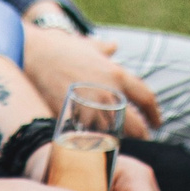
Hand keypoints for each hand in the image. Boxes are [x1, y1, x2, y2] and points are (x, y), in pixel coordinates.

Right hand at [21, 24, 161, 137]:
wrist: (32, 54)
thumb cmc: (59, 48)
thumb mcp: (86, 45)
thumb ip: (102, 48)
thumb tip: (113, 46)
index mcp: (118, 76)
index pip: (147, 100)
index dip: (154, 114)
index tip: (157, 123)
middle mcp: (110, 94)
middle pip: (136, 126)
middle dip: (141, 136)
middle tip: (141, 140)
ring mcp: (91, 109)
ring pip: (113, 136)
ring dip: (116, 141)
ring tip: (116, 144)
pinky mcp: (72, 120)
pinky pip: (89, 138)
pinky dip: (93, 143)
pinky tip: (92, 144)